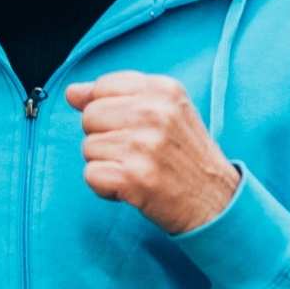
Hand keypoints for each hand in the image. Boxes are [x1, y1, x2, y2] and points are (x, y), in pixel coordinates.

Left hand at [64, 71, 241, 233]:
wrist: (217, 202)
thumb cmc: (186, 156)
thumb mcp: (165, 113)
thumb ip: (117, 97)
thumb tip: (72, 92)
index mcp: (163, 90)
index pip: (102, 86)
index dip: (106, 111)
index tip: (129, 126)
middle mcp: (155, 112)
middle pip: (89, 116)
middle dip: (103, 137)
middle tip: (136, 153)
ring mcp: (144, 144)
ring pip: (88, 147)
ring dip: (106, 164)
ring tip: (138, 169)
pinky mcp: (134, 176)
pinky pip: (91, 175)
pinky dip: (105, 186)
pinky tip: (131, 187)